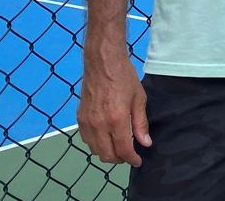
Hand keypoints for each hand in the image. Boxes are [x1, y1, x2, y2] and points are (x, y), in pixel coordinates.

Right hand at [77, 48, 150, 165]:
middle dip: (119, 159)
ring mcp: (87, 122)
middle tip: (129, 155)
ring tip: (119, 147)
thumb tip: (145, 143)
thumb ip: (141, 124)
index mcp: (116, 119)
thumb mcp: (139, 99)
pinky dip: (96, 144)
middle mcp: (99, 124)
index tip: (138, 161)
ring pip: (95, 150)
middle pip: (106, 155)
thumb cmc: (124, 77)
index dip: (131, 159)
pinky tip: (106, 138)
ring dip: (107, 153)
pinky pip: (87, 140)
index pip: (123, 149)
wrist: (102, 62)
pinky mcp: (79, 118)